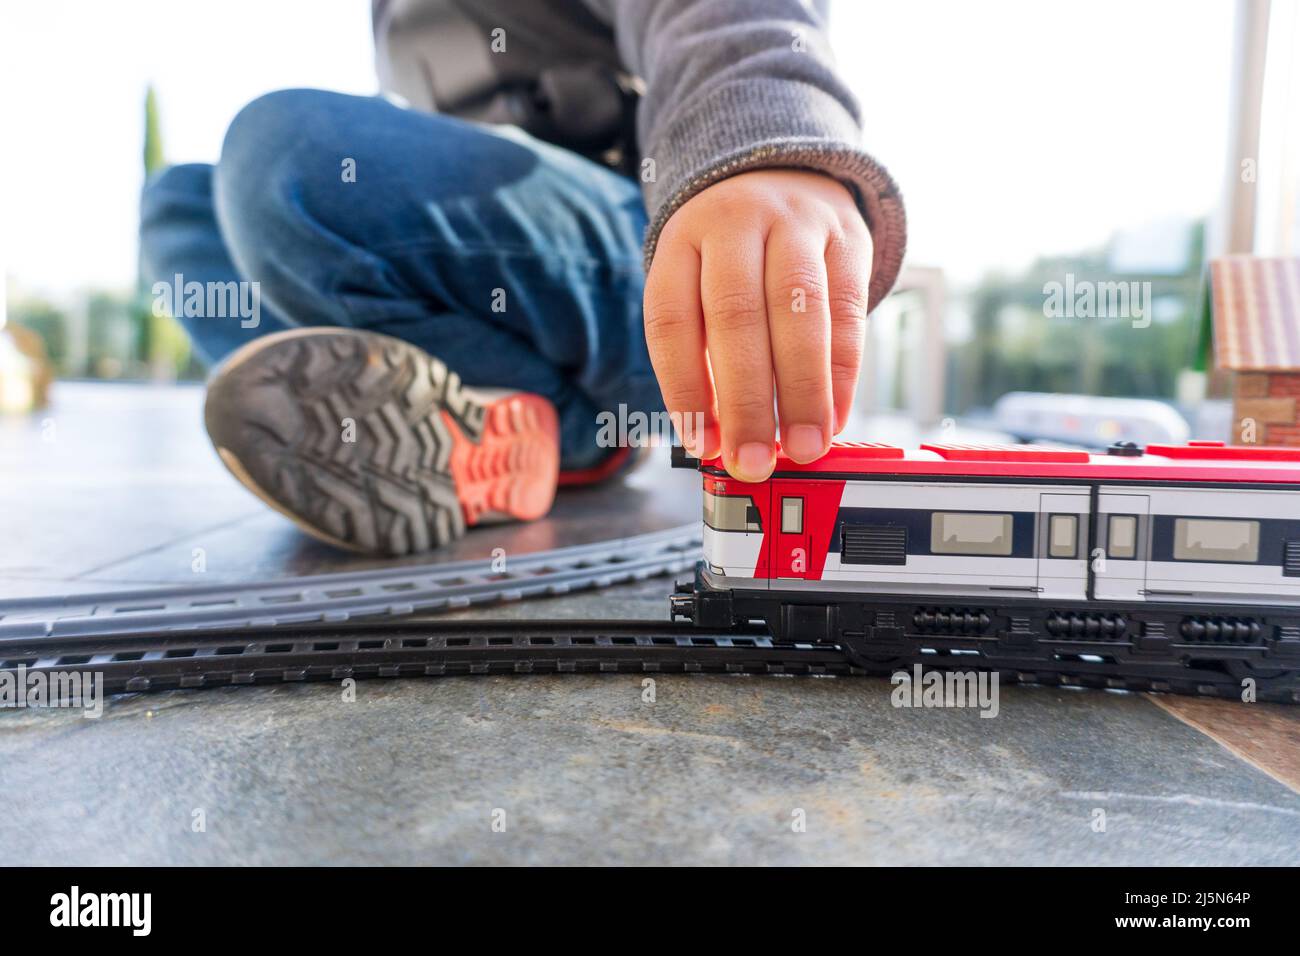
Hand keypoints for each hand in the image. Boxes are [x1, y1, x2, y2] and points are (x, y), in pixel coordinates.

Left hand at [644, 169, 872, 481]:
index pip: (673, 320)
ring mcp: (795, 225)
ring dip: (802, 393)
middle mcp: (735, 224)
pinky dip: (842, 373)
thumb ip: (703, 353)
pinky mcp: (848, 238)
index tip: (703, 444)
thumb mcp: (698, 283)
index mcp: (682, 241)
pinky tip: (834, 415)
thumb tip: (720, 439)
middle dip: (747, 401)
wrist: (784, 172)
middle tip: (754, 459)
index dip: (685, 389)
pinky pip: (847, 311)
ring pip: (800, 313)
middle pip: (737, 318)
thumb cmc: (731, 255)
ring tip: (802, 447)